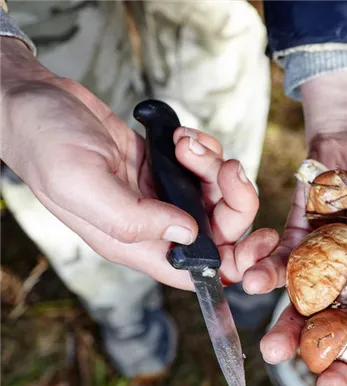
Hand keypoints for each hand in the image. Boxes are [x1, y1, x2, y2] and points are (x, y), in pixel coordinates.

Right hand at [0, 38, 277, 290]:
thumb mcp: (83, 184)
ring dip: (214, 165)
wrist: (37, 102)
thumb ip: (134, 218)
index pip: (197, 271)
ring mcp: (162, 194)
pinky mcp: (166, 167)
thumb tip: (189, 234)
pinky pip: (206, 165)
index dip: (234, 265)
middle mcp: (154, 224)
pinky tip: (179, 136)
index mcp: (136, 244)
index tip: (259, 243)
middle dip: (234, 197)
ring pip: (218, 193)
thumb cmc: (47, 145)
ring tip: (184, 144)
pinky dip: (204, 149)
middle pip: (221, 228)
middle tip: (223, 168)